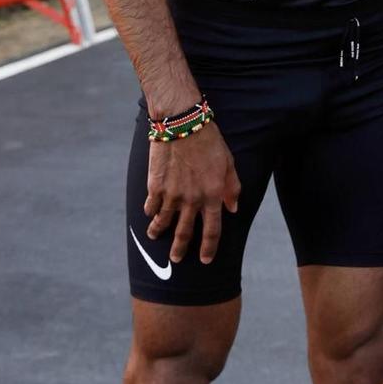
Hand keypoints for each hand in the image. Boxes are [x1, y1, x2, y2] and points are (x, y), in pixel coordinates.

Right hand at [145, 122, 240, 265]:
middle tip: (176, 259)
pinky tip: (150, 214)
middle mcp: (192, 200)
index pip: (213, 231)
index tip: (206, 260)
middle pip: (185, 233)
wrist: (182, 123)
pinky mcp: (155, 186)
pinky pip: (151, 206)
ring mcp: (172, 195)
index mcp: (213, 196)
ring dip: (159, 232)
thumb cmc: (209, 141)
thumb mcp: (229, 163)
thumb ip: (232, 188)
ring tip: (155, 236)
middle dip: (180, 249)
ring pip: (164, 222)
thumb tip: (232, 208)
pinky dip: (151, 212)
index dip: (209, 248)